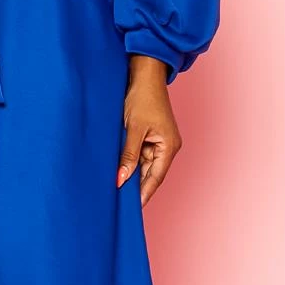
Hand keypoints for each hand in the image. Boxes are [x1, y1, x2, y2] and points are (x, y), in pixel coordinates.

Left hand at [116, 56, 181, 206]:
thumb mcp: (133, 128)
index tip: (133, 210)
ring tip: (115, 190)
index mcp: (169, 146)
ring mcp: (158, 142)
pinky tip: (118, 171)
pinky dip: (130, 162)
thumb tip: (121, 179)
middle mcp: (167, 147)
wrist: (144, 73)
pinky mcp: (149, 136)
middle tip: (120, 204)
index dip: (144, 194)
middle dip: (136, 187)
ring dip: (131, 174)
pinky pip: (139, 155)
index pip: (155, 178)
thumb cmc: (142, 97)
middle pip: (150, 174)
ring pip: (143, 165)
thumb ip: (128, 155)